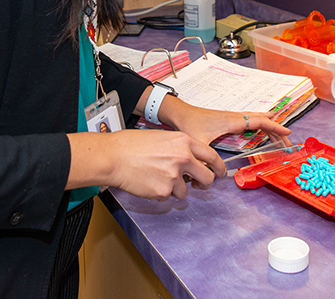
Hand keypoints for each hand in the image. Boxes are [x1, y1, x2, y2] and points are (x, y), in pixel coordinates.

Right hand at [69, 129, 220, 200]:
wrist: (114, 156)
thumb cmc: (132, 145)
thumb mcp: (163, 138)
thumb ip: (180, 149)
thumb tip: (192, 162)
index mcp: (184, 141)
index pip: (211, 156)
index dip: (219, 167)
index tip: (220, 173)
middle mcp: (183, 158)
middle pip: (207, 178)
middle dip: (204, 184)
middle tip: (198, 184)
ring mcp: (174, 175)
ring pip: (185, 192)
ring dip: (175, 189)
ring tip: (158, 178)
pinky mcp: (163, 191)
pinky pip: (168, 197)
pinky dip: (160, 193)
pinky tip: (149, 182)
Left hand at [159, 97, 291, 149]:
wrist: (178, 113)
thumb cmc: (188, 124)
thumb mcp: (198, 144)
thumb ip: (207, 160)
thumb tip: (217, 174)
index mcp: (231, 121)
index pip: (258, 122)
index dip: (274, 127)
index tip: (287, 133)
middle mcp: (234, 117)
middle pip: (261, 121)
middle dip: (276, 130)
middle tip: (287, 142)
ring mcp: (232, 118)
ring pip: (256, 120)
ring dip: (269, 128)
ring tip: (280, 137)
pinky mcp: (227, 120)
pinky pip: (250, 121)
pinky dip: (260, 125)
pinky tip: (262, 128)